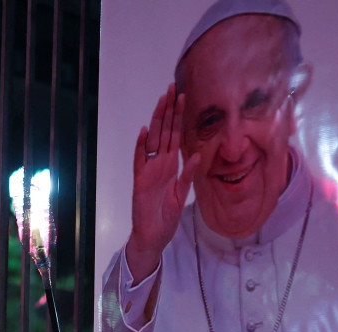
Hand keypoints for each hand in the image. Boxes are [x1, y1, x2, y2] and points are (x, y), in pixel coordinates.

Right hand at [124, 85, 201, 280]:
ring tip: (162, 101)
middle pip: (164, 131)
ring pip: (153, 140)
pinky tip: (145, 131)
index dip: (179, 117)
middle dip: (168, 110)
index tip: (184, 97)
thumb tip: (197, 155)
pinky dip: (141, 147)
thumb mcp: (182, 195)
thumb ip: (189, 175)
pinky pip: (140, 160)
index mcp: (171, 166)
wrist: (153, 237)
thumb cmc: (166, 217)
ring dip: (157, 121)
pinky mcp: (140, 181)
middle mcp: (160, 164)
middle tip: (172, 88)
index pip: (175, 136)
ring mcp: (149, 171)